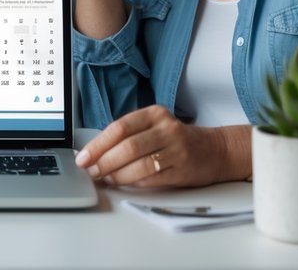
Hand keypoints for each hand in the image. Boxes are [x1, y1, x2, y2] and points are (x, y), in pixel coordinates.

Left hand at [75, 105, 250, 187]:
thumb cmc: (176, 139)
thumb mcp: (154, 127)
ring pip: (138, 164)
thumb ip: (129, 135)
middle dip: (104, 161)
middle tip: (90, 171)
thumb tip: (94, 152)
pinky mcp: (182, 170)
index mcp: (155, 114)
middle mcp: (167, 128)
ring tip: (104, 178)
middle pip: (127, 146)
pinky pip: (151, 178)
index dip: (98, 144)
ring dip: (116, 174)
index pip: (120, 127)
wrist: (215, 150)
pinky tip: (123, 183)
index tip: (83, 156)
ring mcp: (176, 149)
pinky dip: (133, 182)